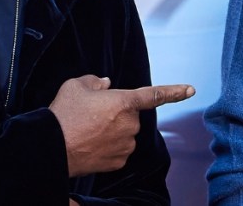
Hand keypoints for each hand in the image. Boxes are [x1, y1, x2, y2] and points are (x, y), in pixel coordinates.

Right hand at [49, 75, 194, 176]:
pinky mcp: (118, 162)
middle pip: (130, 115)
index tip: (191, 89)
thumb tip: (105, 85)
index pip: (154, 94)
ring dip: (112, 131)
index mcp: (123, 101)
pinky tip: (90, 144)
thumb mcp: (75, 86)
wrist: (51, 148)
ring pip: (124, 133)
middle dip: (116, 114)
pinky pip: (118, 150)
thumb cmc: (63, 114)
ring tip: (87, 130)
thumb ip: (94, 81)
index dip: (174, 91)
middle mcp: (129, 124)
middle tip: (91, 115)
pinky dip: (108, 147)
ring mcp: (125, 145)